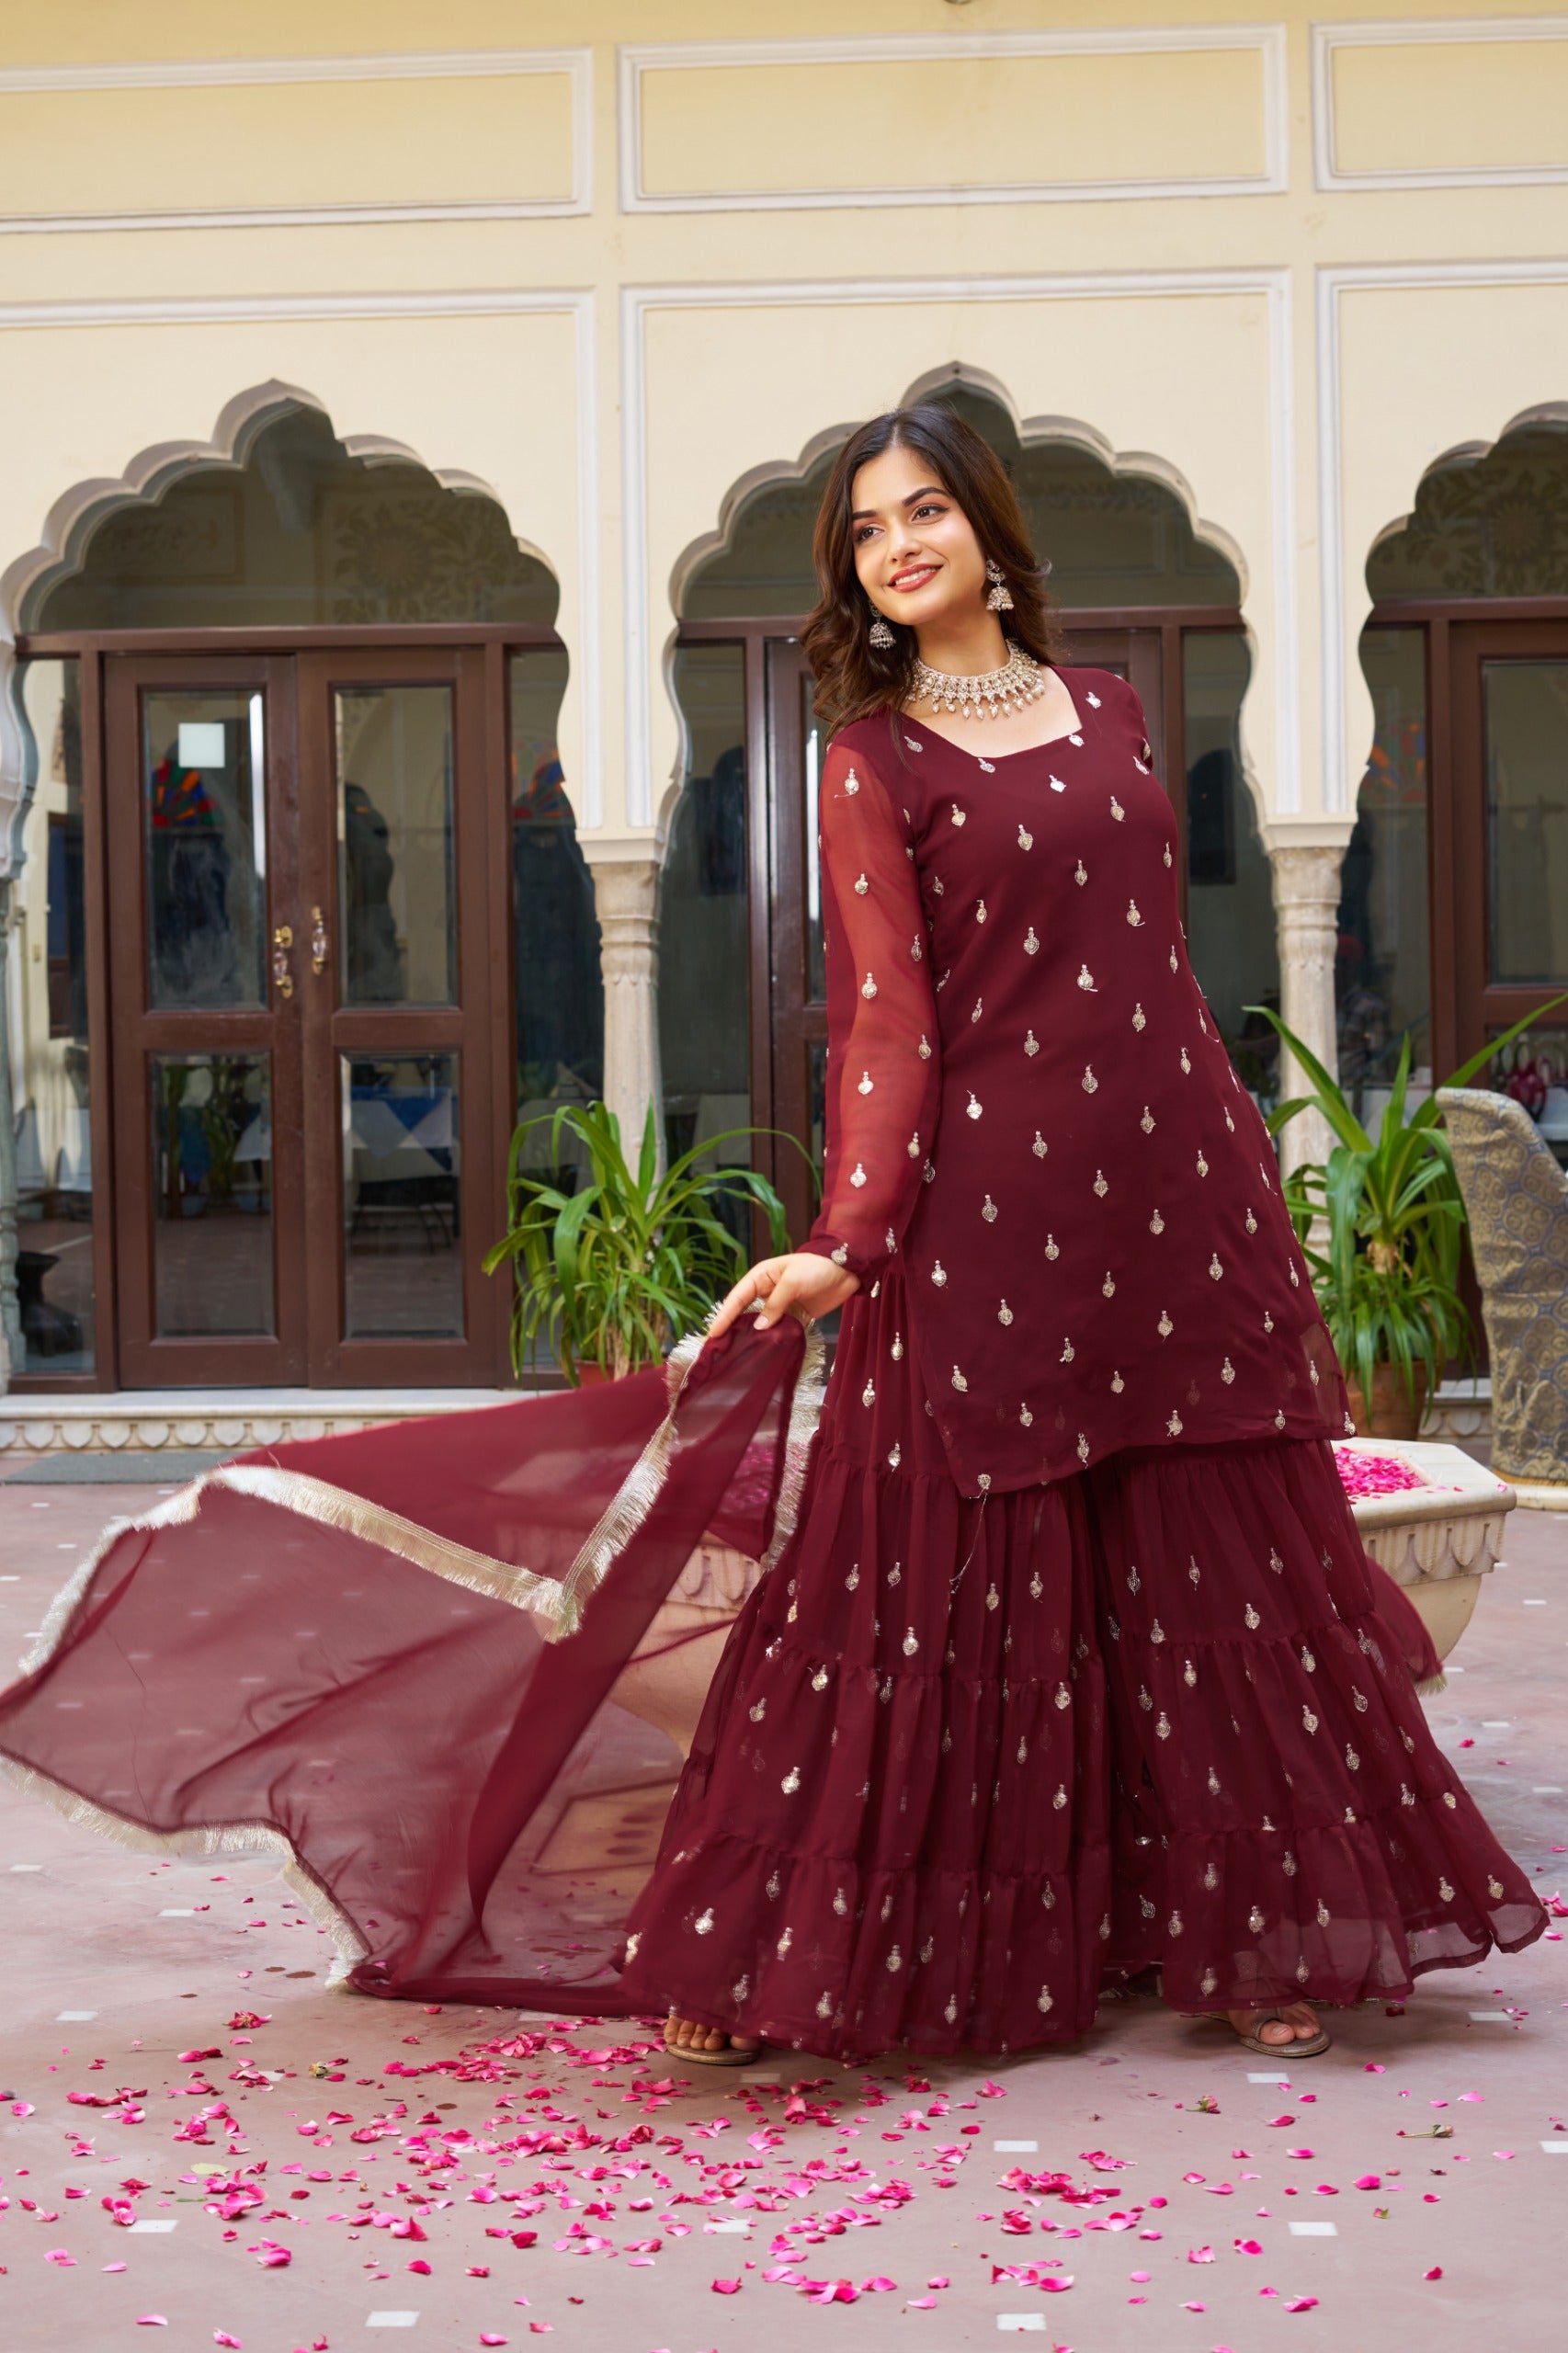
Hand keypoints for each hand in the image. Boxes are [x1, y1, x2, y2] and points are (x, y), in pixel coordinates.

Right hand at [707, 1253, 859, 1341]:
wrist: (846, 1271)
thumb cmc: (817, 1268)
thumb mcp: (793, 1281)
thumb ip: (775, 1304)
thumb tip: (759, 1327)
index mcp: (761, 1277)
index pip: (737, 1297)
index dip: (724, 1315)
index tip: (714, 1332)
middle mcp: (766, 1292)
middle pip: (744, 1312)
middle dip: (732, 1328)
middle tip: (718, 1348)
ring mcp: (780, 1306)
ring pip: (760, 1323)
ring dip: (751, 1336)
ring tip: (736, 1354)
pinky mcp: (794, 1317)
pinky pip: (777, 1330)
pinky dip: (770, 1340)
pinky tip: (763, 1352)